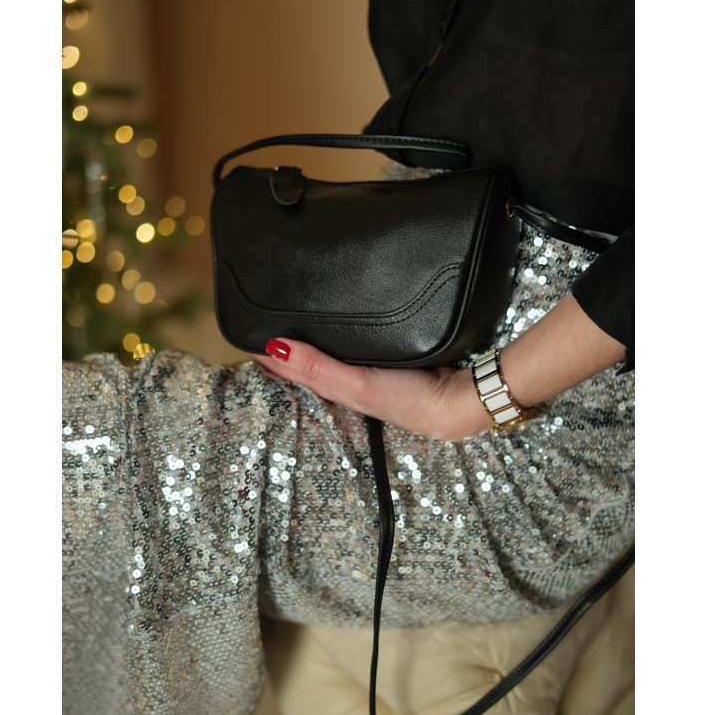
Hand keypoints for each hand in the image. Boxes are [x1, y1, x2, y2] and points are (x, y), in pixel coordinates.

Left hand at [254, 295, 626, 440]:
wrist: (468, 398)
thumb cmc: (412, 400)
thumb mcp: (357, 385)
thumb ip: (317, 368)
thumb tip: (273, 348)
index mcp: (343, 390)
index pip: (298, 371)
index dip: (273, 355)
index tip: (247, 332)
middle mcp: (356, 381)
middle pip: (313, 362)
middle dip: (289, 344)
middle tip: (263, 318)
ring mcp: (377, 369)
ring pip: (335, 351)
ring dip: (314, 336)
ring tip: (294, 315)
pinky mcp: (397, 356)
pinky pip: (360, 341)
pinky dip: (344, 332)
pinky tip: (347, 318)